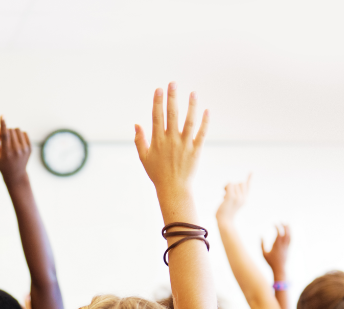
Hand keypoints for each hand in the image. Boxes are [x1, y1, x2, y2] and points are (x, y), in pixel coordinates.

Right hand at [0, 116, 31, 184]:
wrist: (16, 174)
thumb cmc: (2, 163)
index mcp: (7, 153)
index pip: (5, 135)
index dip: (3, 124)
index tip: (2, 116)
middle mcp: (17, 151)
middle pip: (11, 130)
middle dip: (6, 131)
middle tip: (3, 138)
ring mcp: (25, 149)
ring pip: (18, 130)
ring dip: (12, 132)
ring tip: (10, 140)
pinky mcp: (30, 148)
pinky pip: (24, 133)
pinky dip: (19, 135)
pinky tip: (17, 142)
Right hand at [134, 83, 207, 197]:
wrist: (173, 188)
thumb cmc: (157, 173)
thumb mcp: (144, 158)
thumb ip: (140, 141)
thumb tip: (137, 124)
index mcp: (157, 140)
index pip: (157, 117)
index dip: (158, 102)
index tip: (159, 89)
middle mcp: (171, 140)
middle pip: (172, 114)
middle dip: (172, 98)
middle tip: (173, 83)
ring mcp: (184, 144)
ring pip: (189, 121)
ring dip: (191, 106)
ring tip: (193, 92)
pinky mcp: (196, 150)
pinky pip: (202, 133)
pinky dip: (205, 121)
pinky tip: (207, 109)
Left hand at [216, 175, 251, 222]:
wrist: (225, 221)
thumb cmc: (226, 213)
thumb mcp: (230, 203)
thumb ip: (232, 195)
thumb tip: (229, 185)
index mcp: (244, 199)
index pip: (247, 187)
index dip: (249, 179)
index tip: (251, 172)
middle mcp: (243, 198)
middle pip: (240, 183)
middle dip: (233, 185)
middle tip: (227, 192)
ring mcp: (238, 197)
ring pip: (234, 184)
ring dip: (227, 187)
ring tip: (224, 196)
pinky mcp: (231, 197)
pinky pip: (229, 185)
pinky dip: (226, 187)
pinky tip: (224, 195)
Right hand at [262, 225, 290, 276]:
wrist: (280, 268)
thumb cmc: (270, 262)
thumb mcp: (264, 253)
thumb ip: (262, 245)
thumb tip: (260, 236)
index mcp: (277, 245)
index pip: (279, 233)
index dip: (277, 227)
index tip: (274, 223)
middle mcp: (283, 245)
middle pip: (286, 233)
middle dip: (284, 226)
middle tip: (281, 221)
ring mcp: (286, 247)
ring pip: (289, 236)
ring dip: (289, 229)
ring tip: (287, 223)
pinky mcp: (288, 249)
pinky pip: (290, 239)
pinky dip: (290, 234)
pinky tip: (289, 231)